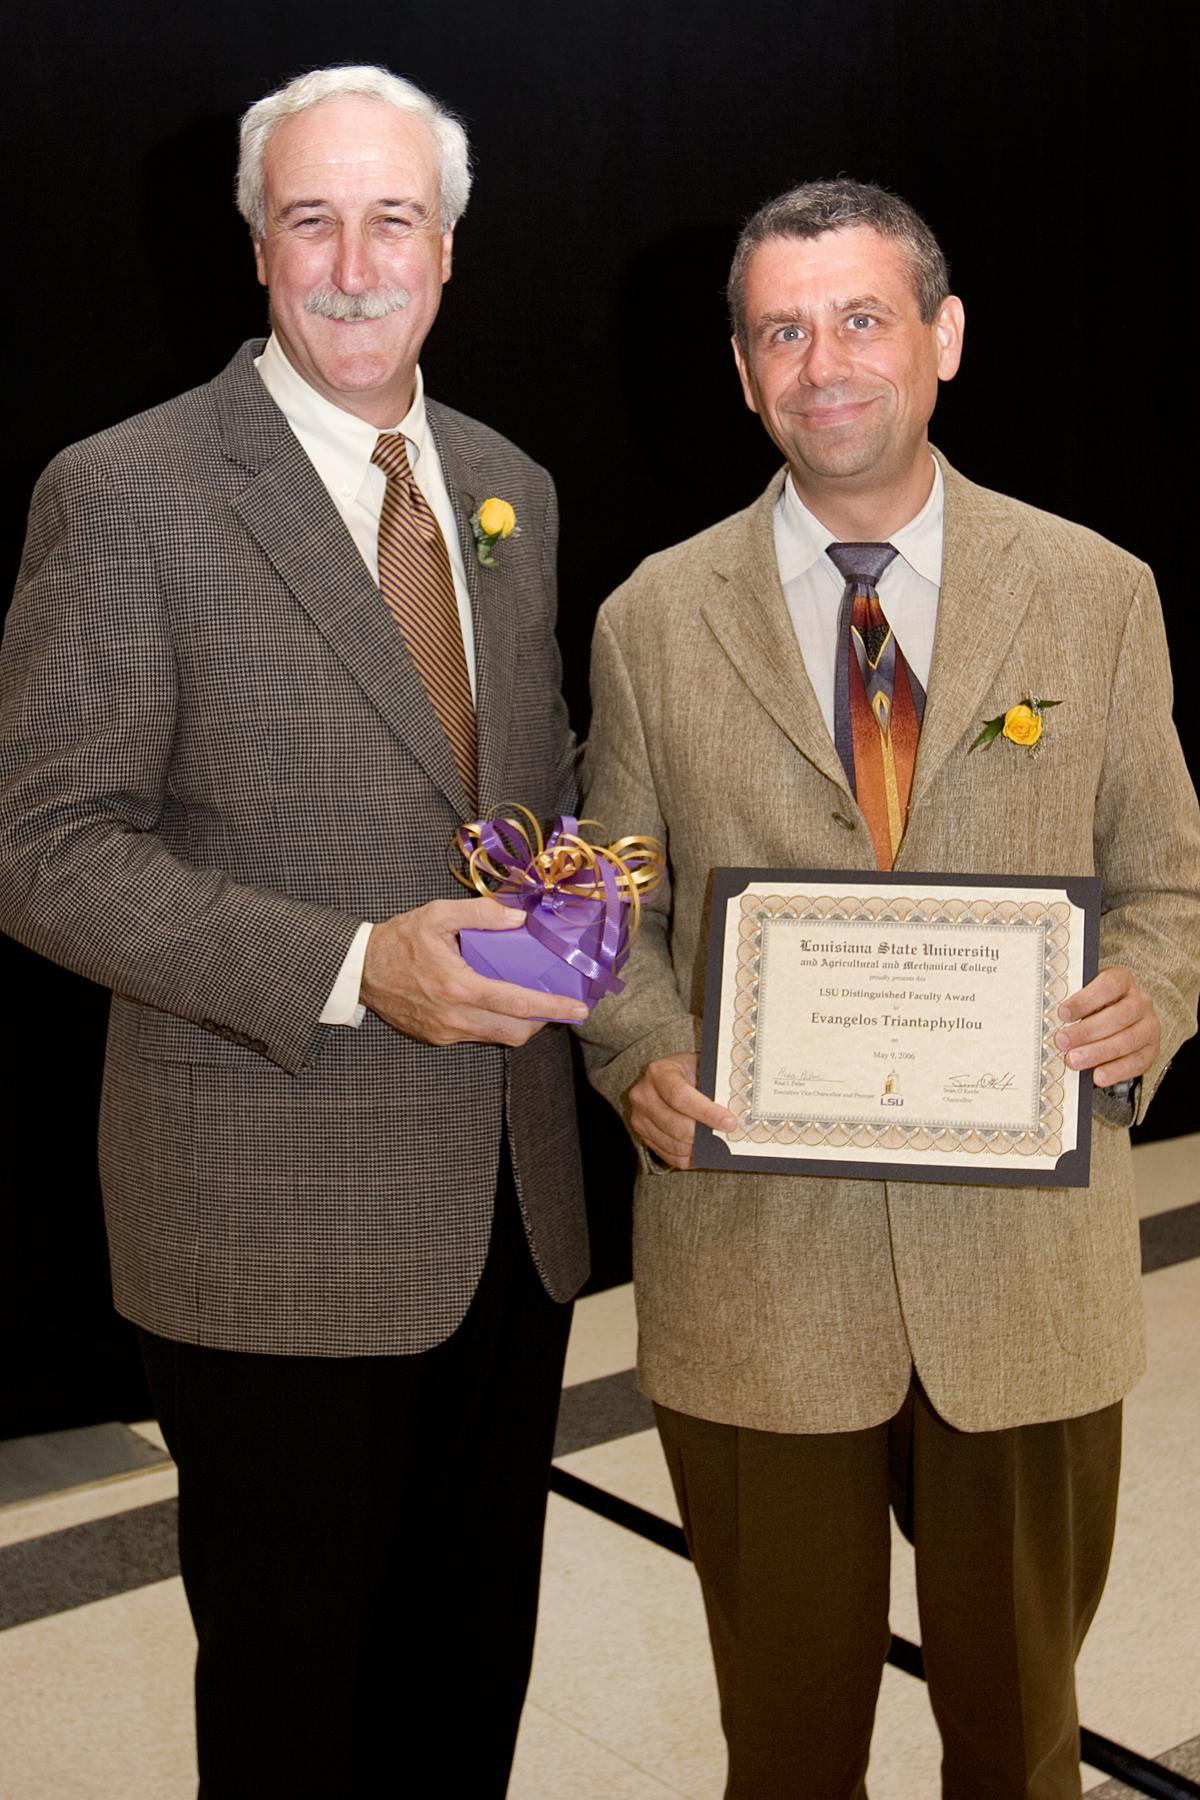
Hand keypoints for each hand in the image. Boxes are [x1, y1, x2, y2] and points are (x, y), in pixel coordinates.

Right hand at [361, 897, 588, 1046]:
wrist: (359, 970)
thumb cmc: (399, 939)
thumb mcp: (438, 914)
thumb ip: (481, 913)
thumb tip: (521, 916)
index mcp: (459, 986)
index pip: (518, 1004)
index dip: (553, 1008)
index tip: (579, 1008)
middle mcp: (454, 1017)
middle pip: (515, 1032)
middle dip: (542, 1022)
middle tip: (557, 1005)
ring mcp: (445, 1032)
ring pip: (497, 1038)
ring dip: (518, 1024)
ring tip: (529, 1003)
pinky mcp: (436, 1039)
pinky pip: (476, 1036)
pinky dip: (492, 1024)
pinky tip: (494, 1004)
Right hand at [627, 1053, 737, 1170]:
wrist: (668, 1074)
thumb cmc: (689, 1071)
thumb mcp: (699, 1067)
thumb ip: (712, 1086)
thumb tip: (733, 1113)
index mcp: (658, 1072)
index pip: (680, 1096)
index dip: (706, 1113)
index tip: (729, 1123)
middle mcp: (643, 1094)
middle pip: (675, 1125)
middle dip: (704, 1135)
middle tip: (726, 1137)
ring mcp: (639, 1116)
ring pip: (673, 1144)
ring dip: (698, 1148)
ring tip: (716, 1144)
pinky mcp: (642, 1134)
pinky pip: (669, 1156)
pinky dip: (689, 1157)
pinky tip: (703, 1151)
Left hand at [1055, 965, 1159, 1087]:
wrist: (1122, 1020)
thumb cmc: (1097, 1006)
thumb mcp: (1087, 996)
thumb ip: (1074, 1004)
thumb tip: (1051, 1017)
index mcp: (1124, 980)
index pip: (1108, 985)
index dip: (1084, 999)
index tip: (1063, 1013)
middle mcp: (1141, 1001)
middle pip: (1117, 1016)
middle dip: (1086, 1031)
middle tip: (1062, 1041)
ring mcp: (1149, 1026)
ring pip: (1127, 1040)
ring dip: (1098, 1052)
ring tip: (1074, 1060)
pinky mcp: (1152, 1049)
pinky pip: (1137, 1062)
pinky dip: (1116, 1071)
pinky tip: (1098, 1076)